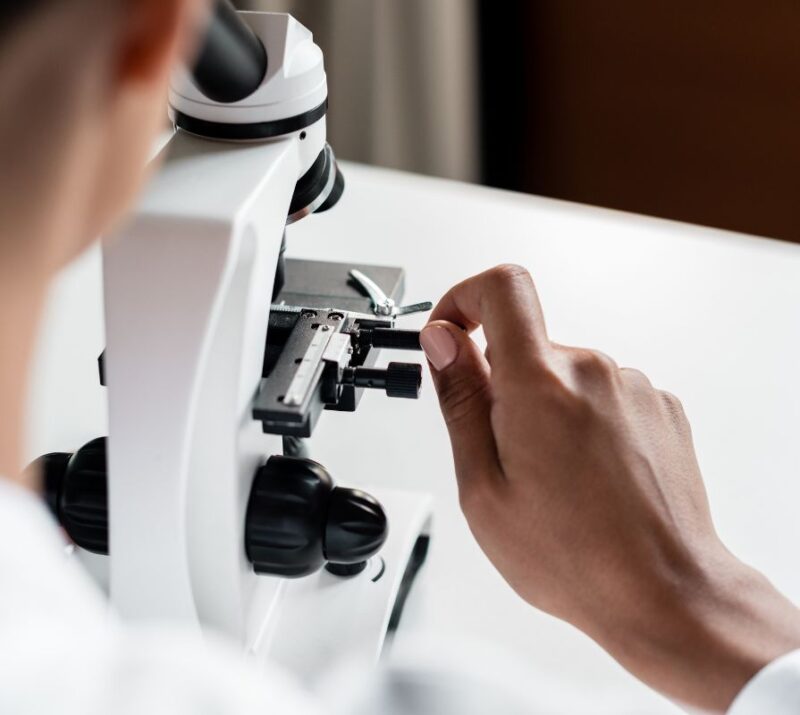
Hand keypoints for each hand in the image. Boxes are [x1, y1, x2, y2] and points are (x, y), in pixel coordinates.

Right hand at [420, 264, 799, 710]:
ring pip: (563, 376)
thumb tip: (444, 343)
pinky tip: (589, 479)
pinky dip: (584, 423)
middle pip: (527, 346)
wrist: (666, 591)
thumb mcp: (484, 488)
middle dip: (503, 388)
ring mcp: (633, 387)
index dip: (465, 298)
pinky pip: (601, 395)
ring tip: (555, 481)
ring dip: (546, 411)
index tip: (452, 333)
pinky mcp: (659, 406)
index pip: (502, 287)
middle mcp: (593, 371)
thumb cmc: (575, 556)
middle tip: (506, 456)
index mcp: (541, 384)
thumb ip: (461, 400)